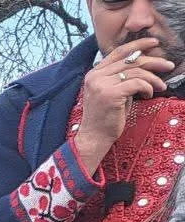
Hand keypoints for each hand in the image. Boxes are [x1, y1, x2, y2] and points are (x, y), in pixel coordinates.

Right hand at [77, 39, 174, 173]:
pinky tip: (149, 95)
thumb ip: (121, 76)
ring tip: (161, 87)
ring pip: (137, 72)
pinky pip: (138, 83)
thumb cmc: (106, 116)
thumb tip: (143, 63)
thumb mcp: (112, 91)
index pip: (118, 52)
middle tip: (168, 66)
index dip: (137, 44)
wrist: (95, 137)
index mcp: (94, 73)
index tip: (154, 43)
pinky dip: (148, 88)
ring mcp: (101, 85)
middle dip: (154, 61)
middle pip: (131, 60)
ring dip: (153, 79)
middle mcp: (95, 76)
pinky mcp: (110, 94)